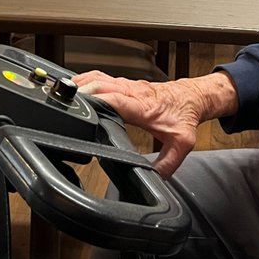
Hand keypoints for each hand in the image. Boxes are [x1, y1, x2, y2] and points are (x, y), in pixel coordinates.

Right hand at [74, 72, 234, 176]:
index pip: (116, 100)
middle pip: (101, 85)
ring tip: (64, 96)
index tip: (83, 109)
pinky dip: (86, 80)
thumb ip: (167, 165)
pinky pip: (101, 77)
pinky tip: (77, 88)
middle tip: (65, 104)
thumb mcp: (182, 145)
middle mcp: (133, 92)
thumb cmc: (186, 116)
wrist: (194, 96)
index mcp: (144, 106)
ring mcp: (128, 85)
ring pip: (99, 78)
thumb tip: (153, 181)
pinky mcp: (125, 83)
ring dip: (81, 84)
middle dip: (82, 92)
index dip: (98, 103)